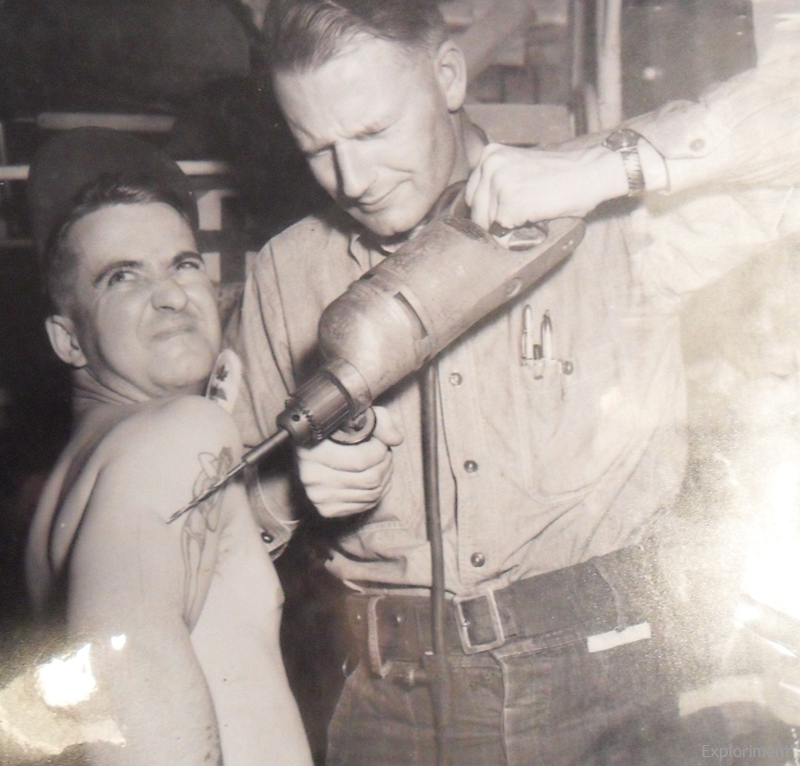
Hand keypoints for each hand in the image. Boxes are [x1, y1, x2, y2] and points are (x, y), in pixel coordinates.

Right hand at [296, 406, 403, 517]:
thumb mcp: (356, 415)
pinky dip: (377, 492)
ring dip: (385, 477)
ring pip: (371, 494)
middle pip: (369, 480)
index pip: (360, 460)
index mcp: (313, 451)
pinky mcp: (326, 510)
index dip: (380, 450)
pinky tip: (373, 477)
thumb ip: (379, 421)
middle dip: (385, 464)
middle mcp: (312, 477)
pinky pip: (365, 506)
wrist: (314, 448)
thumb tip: (396, 439)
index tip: (380, 441)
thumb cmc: (336, 430)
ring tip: (381, 463)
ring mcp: (318, 496)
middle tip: (385, 453)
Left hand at [465, 142, 628, 230]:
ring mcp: (498, 184)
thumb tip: (478, 213)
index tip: (507, 214)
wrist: (590, 172)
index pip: (471, 197)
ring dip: (507, 230)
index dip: (489, 211)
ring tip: (531, 218)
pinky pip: (500, 235)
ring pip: (488, 225)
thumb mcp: (519, 168)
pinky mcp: (510, 204)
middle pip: (476, 213)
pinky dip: (515, 238)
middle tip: (521, 220)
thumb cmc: (561, 176)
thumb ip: (497, 181)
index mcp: (489, 155)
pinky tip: (533, 225)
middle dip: (495, 223)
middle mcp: (490, 165)